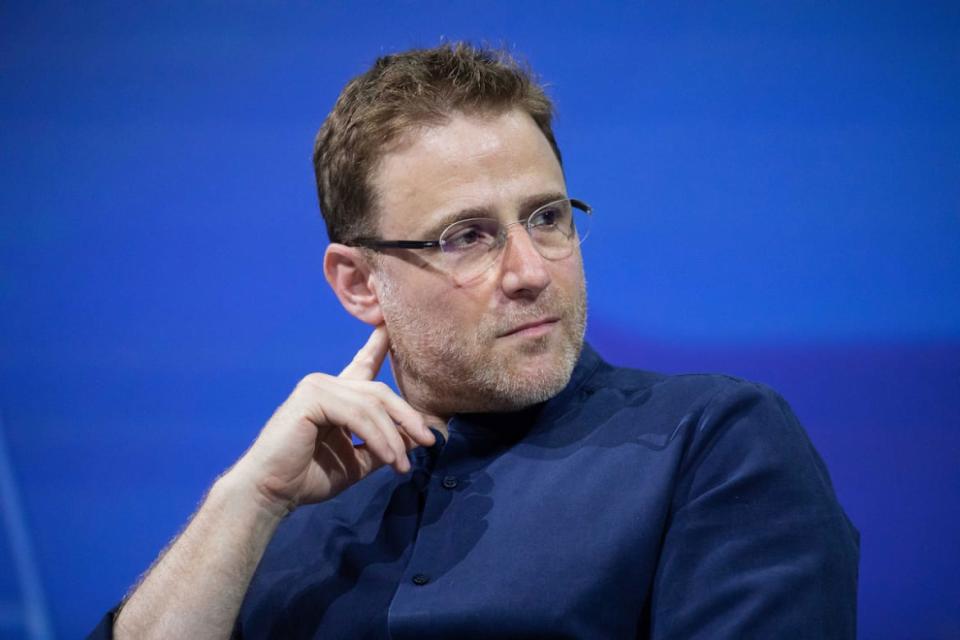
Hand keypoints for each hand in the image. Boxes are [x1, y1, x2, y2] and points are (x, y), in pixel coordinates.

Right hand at [229, 325, 436, 515]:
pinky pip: (358, 415)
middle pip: (381, 392)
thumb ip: (384, 446)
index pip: (365, 363)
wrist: (271, 493)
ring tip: (402, 465)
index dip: (381, 344)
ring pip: (373, 405)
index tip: (394, 324)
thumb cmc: (307, 478)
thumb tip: (419, 440)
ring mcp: (318, 385)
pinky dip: (377, 437)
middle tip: (432, 442)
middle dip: (409, 417)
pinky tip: (388, 457)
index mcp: (337, 395)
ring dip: (394, 437)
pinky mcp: (313, 396)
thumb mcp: (357, 462)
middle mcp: (327, 383)